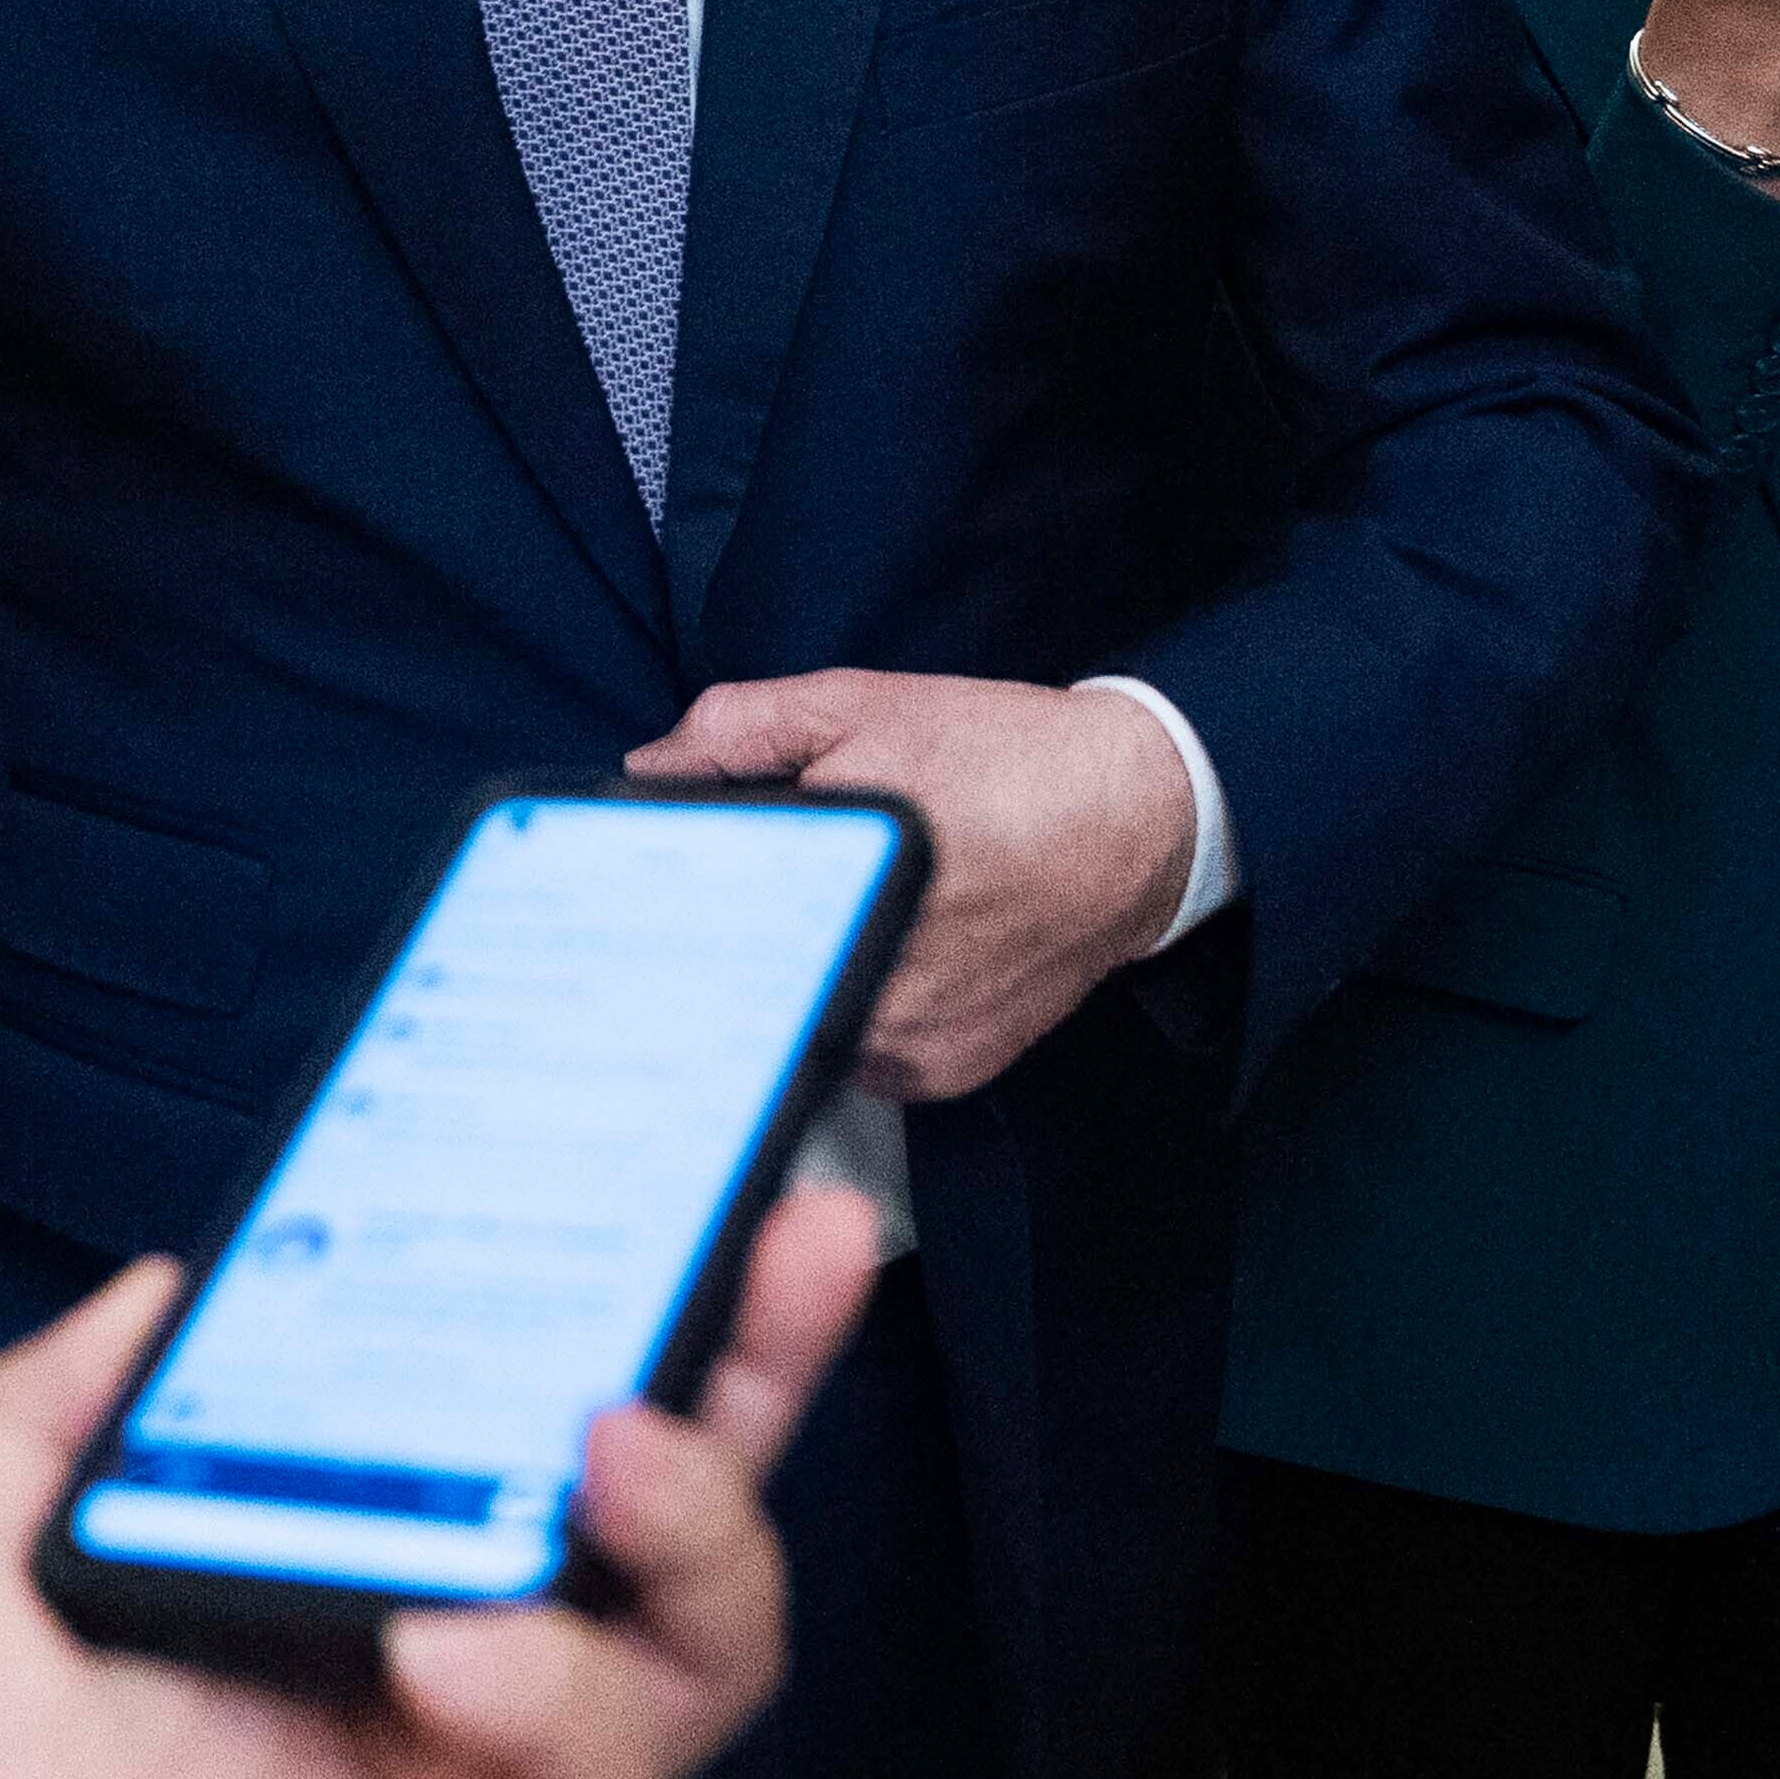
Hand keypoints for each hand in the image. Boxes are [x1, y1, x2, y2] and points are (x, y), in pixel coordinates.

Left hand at [0, 1185, 878, 1778]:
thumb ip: (39, 1425)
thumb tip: (163, 1280)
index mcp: (334, 1574)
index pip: (494, 1412)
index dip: (572, 1293)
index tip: (617, 1161)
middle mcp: (451, 1661)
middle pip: (659, 1489)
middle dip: (754, 1347)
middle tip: (802, 1224)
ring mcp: (508, 1772)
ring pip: (707, 1619)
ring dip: (697, 1502)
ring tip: (619, 1440)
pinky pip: (617, 1743)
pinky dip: (553, 1676)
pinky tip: (453, 1648)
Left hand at [625, 672, 1193, 1097]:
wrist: (1140, 820)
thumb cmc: (1005, 757)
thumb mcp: (864, 705)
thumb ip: (743, 727)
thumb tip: (650, 765)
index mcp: (839, 885)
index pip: (707, 929)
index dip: (669, 912)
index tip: (639, 897)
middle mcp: (875, 981)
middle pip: (750, 984)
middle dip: (730, 941)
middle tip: (743, 894)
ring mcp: (908, 1041)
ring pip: (802, 1022)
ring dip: (794, 978)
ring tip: (827, 914)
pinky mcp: (943, 1073)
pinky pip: (860, 1053)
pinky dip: (854, 1007)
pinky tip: (882, 952)